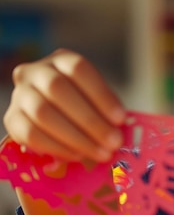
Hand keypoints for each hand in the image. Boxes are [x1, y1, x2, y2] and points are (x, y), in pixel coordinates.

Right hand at [3, 49, 125, 161]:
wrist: (53, 109)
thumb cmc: (82, 101)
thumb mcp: (96, 95)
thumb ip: (105, 107)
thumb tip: (120, 128)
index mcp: (61, 59)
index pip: (79, 69)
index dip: (101, 94)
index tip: (120, 118)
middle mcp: (35, 72)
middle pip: (59, 90)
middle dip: (90, 120)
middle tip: (113, 142)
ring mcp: (20, 95)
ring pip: (43, 114)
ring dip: (76, 137)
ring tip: (100, 153)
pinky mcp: (12, 119)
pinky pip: (30, 135)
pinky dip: (57, 147)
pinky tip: (78, 155)